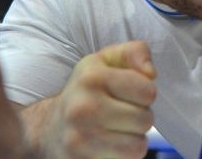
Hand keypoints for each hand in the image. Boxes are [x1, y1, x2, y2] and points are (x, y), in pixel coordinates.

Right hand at [34, 41, 156, 158]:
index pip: (148, 91)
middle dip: (141, 117)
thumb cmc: (88, 89)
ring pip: (138, 146)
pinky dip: (122, 156)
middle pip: (145, 120)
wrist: (50, 127)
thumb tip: (151, 73)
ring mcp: (78, 139)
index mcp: (91, 77)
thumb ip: (136, 52)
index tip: (130, 93)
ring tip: (118, 129)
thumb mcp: (109, 60)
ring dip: (134, 139)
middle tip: (124, 113)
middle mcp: (82, 108)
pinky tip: (109, 145)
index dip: (146, 93)